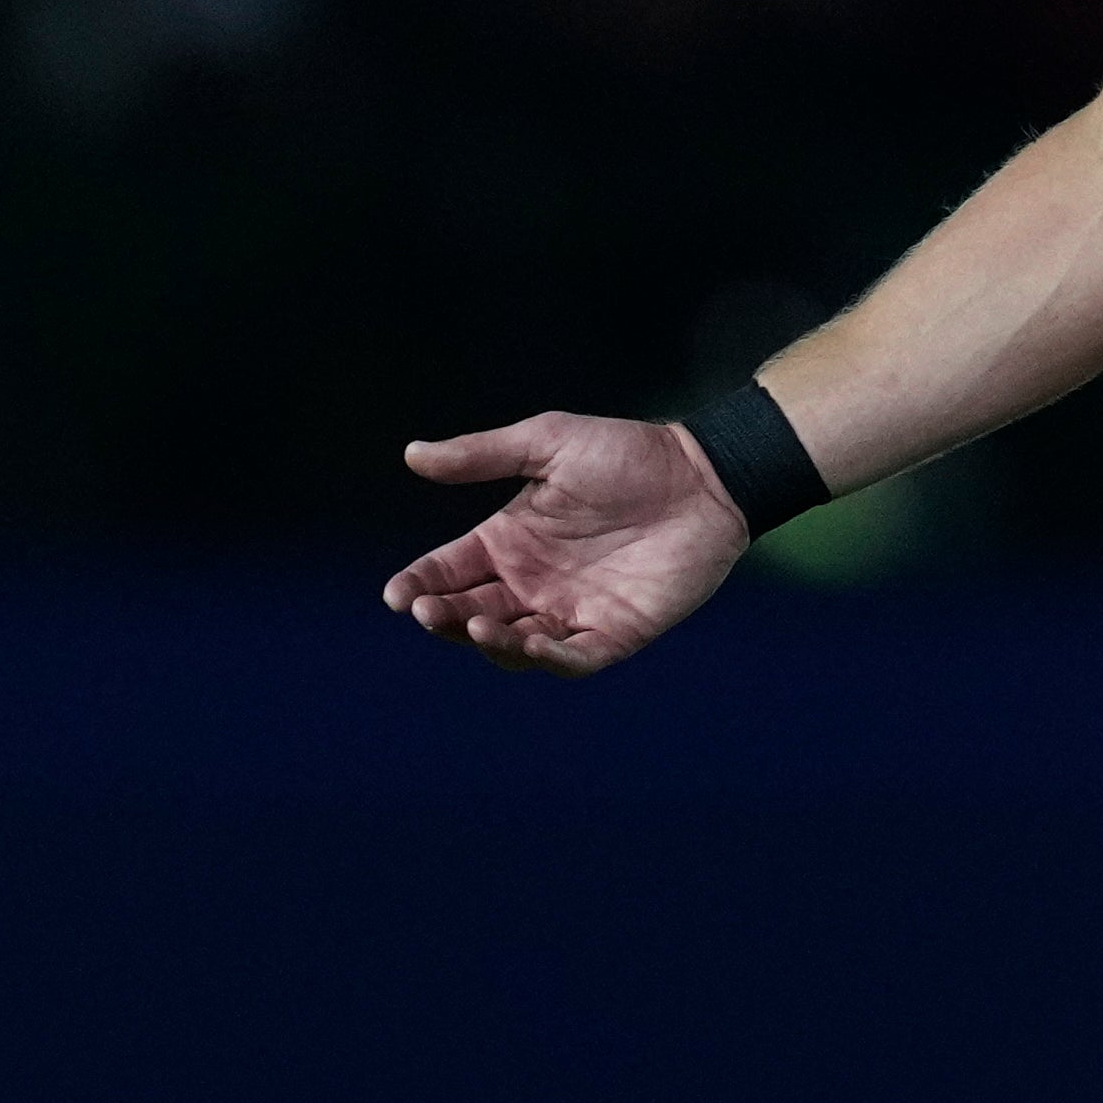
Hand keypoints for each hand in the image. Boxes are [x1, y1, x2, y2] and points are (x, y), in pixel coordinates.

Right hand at [381, 412, 750, 677]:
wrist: (706, 473)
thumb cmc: (628, 454)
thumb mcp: (548, 443)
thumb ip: (483, 455)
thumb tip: (412, 454)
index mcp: (509, 542)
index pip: (448, 572)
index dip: (418, 584)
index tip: (396, 592)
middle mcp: (533, 583)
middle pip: (470, 614)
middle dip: (443, 617)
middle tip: (426, 609)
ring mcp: (572, 611)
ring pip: (513, 645)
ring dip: (489, 641)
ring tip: (475, 624)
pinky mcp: (614, 631)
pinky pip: (572, 658)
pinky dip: (548, 657)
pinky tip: (531, 641)